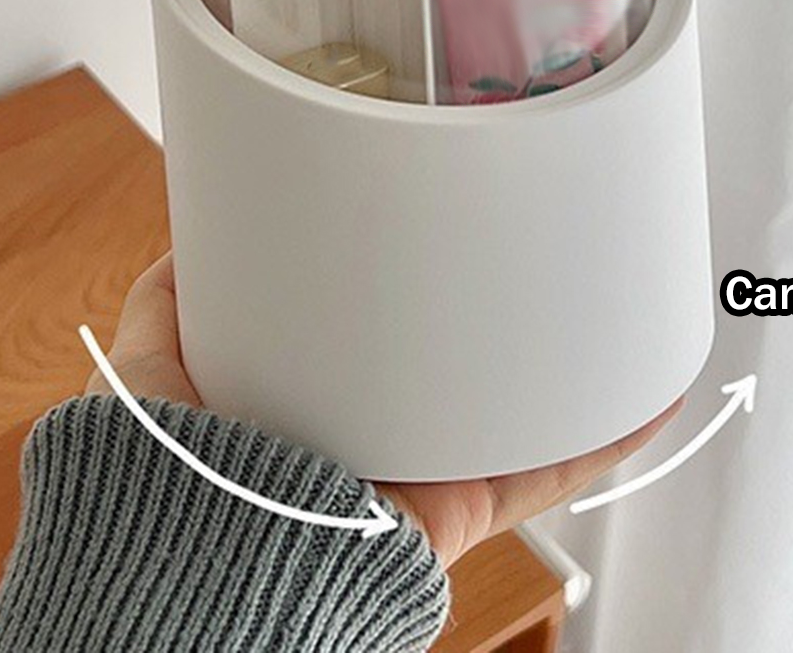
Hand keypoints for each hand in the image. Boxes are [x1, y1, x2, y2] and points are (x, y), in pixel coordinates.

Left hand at [86, 255, 680, 567]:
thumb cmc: (159, 485)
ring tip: (610, 296)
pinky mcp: (458, 506)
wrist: (195, 573)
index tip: (434, 219)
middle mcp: (366, 429)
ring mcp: (418, 468)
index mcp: (301, 392)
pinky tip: (648, 391)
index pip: (364, 327)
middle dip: (492, 311)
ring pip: (510, 410)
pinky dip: (604, 438)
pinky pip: (546, 471)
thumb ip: (166, 303)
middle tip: (532, 236)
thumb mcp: (144, 369)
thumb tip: (191, 234)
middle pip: (448, 361)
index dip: (400, 280)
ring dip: (563, 365)